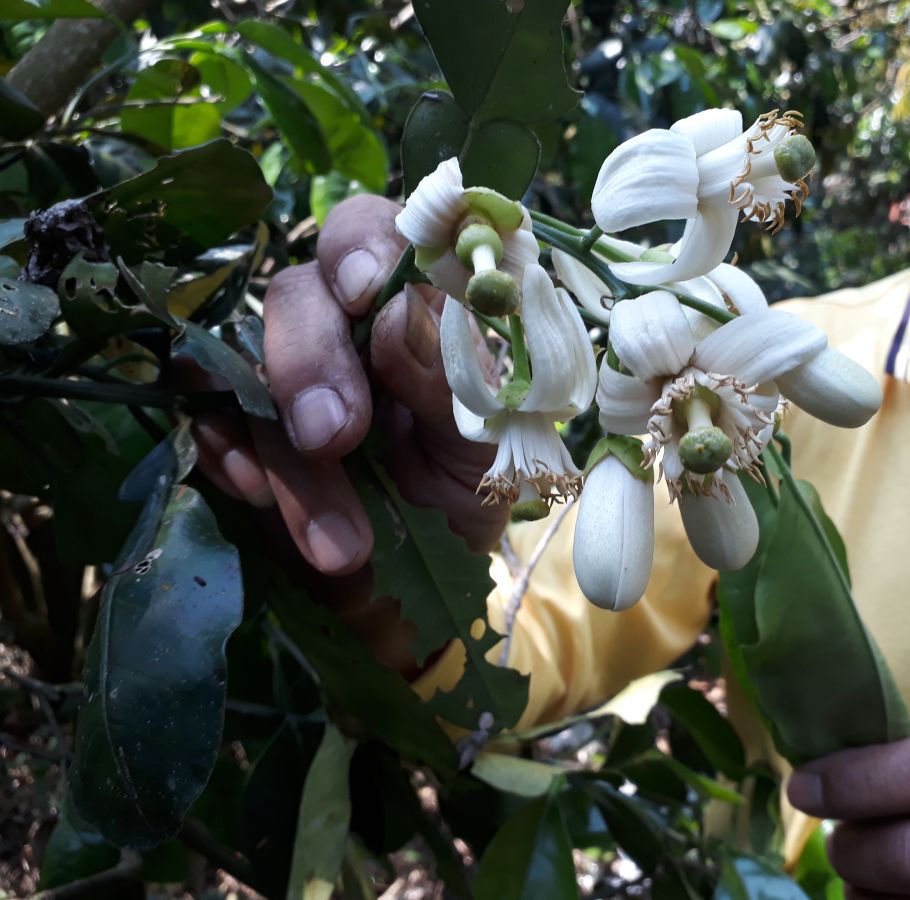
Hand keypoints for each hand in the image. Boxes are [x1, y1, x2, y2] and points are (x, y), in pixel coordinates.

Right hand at [192, 194, 508, 575]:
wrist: (442, 560)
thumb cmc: (475, 478)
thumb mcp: (485, 441)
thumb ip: (449, 379)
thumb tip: (395, 310)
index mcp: (413, 300)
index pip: (373, 233)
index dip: (359, 247)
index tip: (361, 292)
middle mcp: (341, 321)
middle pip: (295, 297)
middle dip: (308, 365)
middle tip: (332, 438)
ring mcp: (283, 371)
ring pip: (245, 370)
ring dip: (285, 457)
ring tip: (340, 544)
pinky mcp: (243, 424)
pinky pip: (209, 421)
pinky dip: (229, 458)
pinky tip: (262, 498)